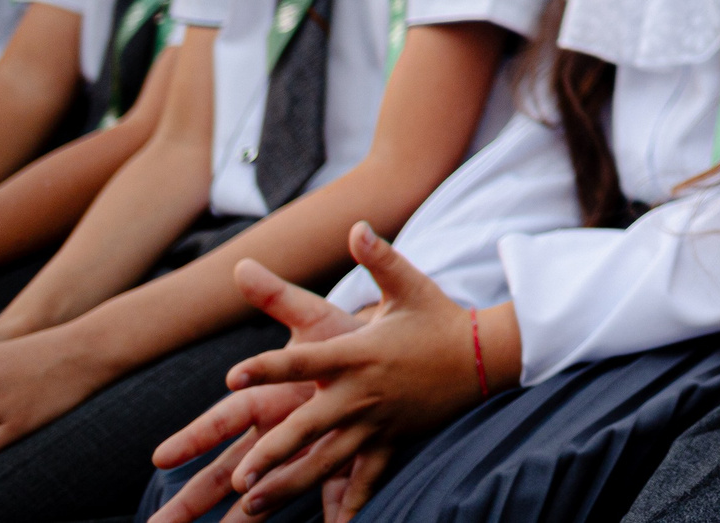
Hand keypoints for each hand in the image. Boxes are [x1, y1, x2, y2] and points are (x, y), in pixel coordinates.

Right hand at [147, 261, 371, 522]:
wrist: (389, 356)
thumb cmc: (344, 337)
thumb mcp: (314, 316)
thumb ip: (279, 297)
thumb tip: (243, 266)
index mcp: (268, 396)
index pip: (225, 418)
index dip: (195, 436)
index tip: (161, 456)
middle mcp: (278, 430)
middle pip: (229, 469)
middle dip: (193, 498)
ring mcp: (305, 452)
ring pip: (264, 493)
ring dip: (240, 521)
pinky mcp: (338, 467)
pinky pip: (327, 497)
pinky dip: (328, 516)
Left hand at [193, 225, 491, 518]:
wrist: (487, 354)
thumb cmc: (440, 317)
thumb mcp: (410, 283)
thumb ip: (378, 257)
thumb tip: (357, 225)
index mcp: (359, 353)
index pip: (305, 361)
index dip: (268, 366)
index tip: (232, 376)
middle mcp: (363, 392)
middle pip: (307, 426)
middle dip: (271, 454)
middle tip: (236, 479)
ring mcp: (378, 422)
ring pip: (327, 460)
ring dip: (289, 484)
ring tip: (254, 505)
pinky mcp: (392, 440)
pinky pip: (366, 479)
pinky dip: (349, 506)